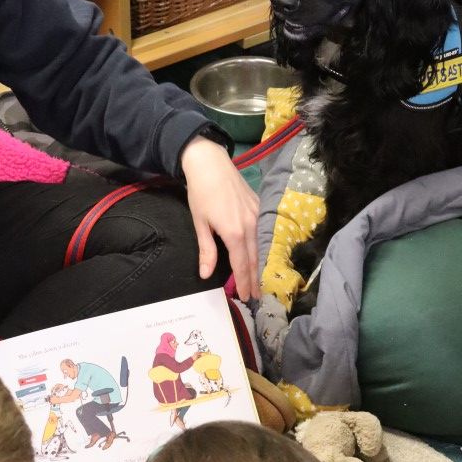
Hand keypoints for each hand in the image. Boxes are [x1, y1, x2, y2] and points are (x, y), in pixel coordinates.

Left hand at [180, 136, 258, 301]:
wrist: (211, 163)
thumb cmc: (201, 193)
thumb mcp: (200, 223)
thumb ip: (206, 250)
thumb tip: (206, 275)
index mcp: (234, 232)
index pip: (241, 265)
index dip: (244, 283)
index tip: (247, 298)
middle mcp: (250, 226)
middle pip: (254, 258)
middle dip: (255, 279)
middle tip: (256, 297)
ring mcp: (257, 215)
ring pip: (260, 246)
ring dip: (258, 265)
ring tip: (258, 281)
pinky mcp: (258, 206)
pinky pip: (261, 232)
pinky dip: (260, 247)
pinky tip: (258, 254)